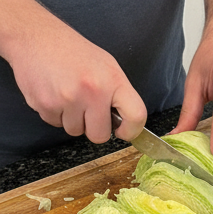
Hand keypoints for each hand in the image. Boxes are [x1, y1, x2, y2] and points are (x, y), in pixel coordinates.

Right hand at [0, 0, 146, 143]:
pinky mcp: (45, 104)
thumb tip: (124, 123)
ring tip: (67, 94)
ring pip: (75, 131)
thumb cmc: (71, 50)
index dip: (131, 131)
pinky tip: (53, 92)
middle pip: (100, 136)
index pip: (136, 117)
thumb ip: (118, 94)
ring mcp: (67, 99)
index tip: (123, 131)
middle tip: (86, 108)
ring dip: (72, 119)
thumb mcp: (105, 65)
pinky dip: (55, 112)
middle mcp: (91, 91)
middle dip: (94, 127)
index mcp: (112, 80)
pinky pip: (55, 123)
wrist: (33, 35)